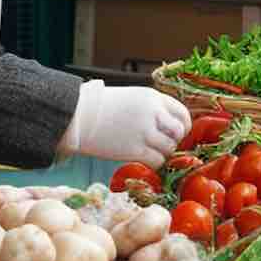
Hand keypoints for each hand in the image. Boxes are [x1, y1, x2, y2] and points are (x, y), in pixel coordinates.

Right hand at [58, 81, 192, 167]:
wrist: (78, 116)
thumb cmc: (99, 107)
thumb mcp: (130, 97)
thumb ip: (150, 108)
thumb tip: (166, 124)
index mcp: (152, 97)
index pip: (181, 113)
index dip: (183, 126)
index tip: (177, 133)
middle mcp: (152, 113)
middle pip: (179, 132)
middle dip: (174, 140)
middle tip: (162, 145)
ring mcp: (144, 132)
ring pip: (169, 148)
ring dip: (162, 153)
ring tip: (148, 151)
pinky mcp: (135, 150)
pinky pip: (157, 161)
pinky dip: (154, 163)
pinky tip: (143, 159)